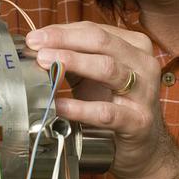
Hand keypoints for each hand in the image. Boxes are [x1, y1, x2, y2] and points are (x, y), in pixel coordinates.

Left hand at [25, 21, 178, 178]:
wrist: (144, 148)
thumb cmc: (116, 105)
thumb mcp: (95, 77)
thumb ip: (73, 60)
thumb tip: (36, 48)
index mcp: (134, 46)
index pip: (94, 30)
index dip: (62, 31)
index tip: (34, 36)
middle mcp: (143, 64)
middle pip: (101, 42)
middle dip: (64, 40)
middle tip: (36, 45)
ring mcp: (144, 93)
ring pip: (107, 68)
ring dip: (72, 62)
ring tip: (45, 63)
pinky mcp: (138, 122)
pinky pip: (106, 112)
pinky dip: (79, 108)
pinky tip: (58, 106)